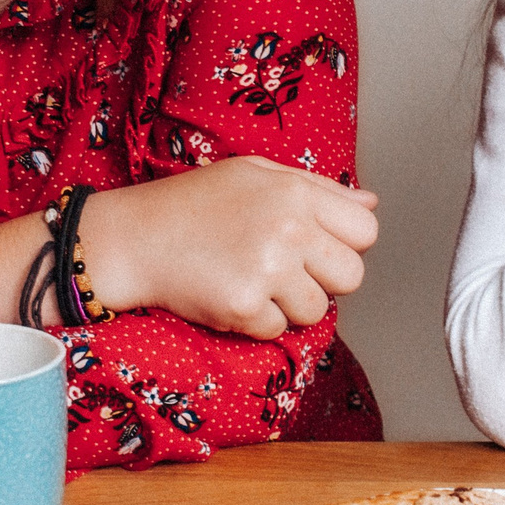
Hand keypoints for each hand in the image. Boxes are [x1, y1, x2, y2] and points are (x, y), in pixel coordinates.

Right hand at [75, 156, 379, 339]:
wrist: (133, 238)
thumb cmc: (193, 203)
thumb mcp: (256, 174)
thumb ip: (318, 189)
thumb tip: (371, 204)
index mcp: (295, 192)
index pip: (365, 231)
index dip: (344, 245)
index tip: (316, 249)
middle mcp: (288, 228)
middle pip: (352, 276)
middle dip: (324, 280)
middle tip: (286, 272)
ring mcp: (267, 268)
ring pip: (316, 310)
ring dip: (288, 305)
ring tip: (251, 280)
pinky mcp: (244, 306)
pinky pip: (277, 329)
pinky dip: (256, 322)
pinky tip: (229, 294)